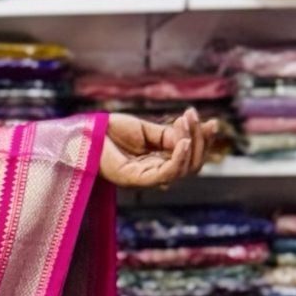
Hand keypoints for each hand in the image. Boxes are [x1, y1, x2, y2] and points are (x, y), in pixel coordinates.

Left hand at [98, 108, 217, 189]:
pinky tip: (183, 142)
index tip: (211, 122)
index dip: (203, 141)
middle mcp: (155, 174)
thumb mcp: (147, 131)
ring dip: (191, 144)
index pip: (190, 158)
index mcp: (159, 163)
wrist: (84, 133)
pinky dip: (179, 158)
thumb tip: (191, 138)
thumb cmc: (111, 131)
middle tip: (193, 115)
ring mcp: (145, 178)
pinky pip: (166, 174)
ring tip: (187, 122)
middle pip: (192, 165)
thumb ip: (169, 136)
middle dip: (199, 140)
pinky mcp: (136, 180)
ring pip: (183, 170)